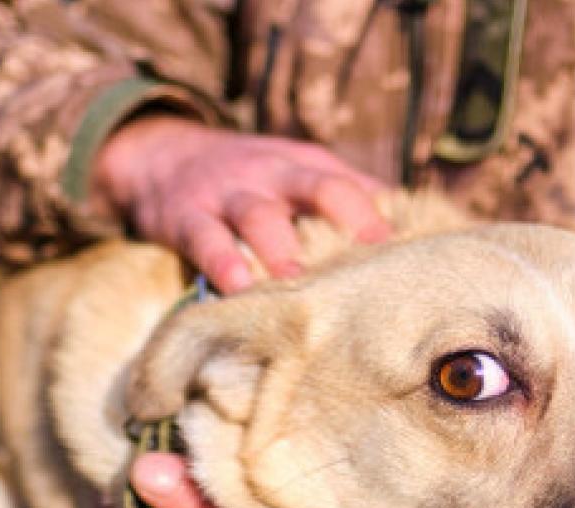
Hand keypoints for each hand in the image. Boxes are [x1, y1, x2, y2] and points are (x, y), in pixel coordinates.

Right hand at [94, 116, 391, 292]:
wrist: (160, 153)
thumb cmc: (249, 177)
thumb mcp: (296, 171)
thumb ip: (347, 193)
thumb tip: (414, 225)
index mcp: (307, 166)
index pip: (353, 184)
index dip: (380, 215)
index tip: (409, 251)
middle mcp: (273, 175)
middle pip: (319, 187)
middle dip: (348, 217)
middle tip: (374, 257)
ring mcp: (228, 194)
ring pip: (260, 215)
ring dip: (282, 248)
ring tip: (299, 282)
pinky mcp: (186, 217)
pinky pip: (205, 239)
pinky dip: (222, 263)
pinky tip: (238, 287)